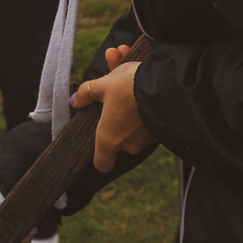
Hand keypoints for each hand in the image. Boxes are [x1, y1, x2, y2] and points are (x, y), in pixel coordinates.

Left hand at [71, 47, 155, 172]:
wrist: (167, 83)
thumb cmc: (129, 86)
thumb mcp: (104, 84)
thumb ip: (87, 93)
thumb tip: (74, 100)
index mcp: (109, 139)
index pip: (103, 163)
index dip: (100, 156)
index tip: (99, 142)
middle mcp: (129, 144)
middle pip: (119, 137)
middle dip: (116, 115)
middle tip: (115, 93)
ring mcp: (147, 139)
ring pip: (135, 126)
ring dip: (132, 106)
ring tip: (132, 78)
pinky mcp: (163, 130)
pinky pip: (149, 120)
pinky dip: (147, 106)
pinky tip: (146, 84)